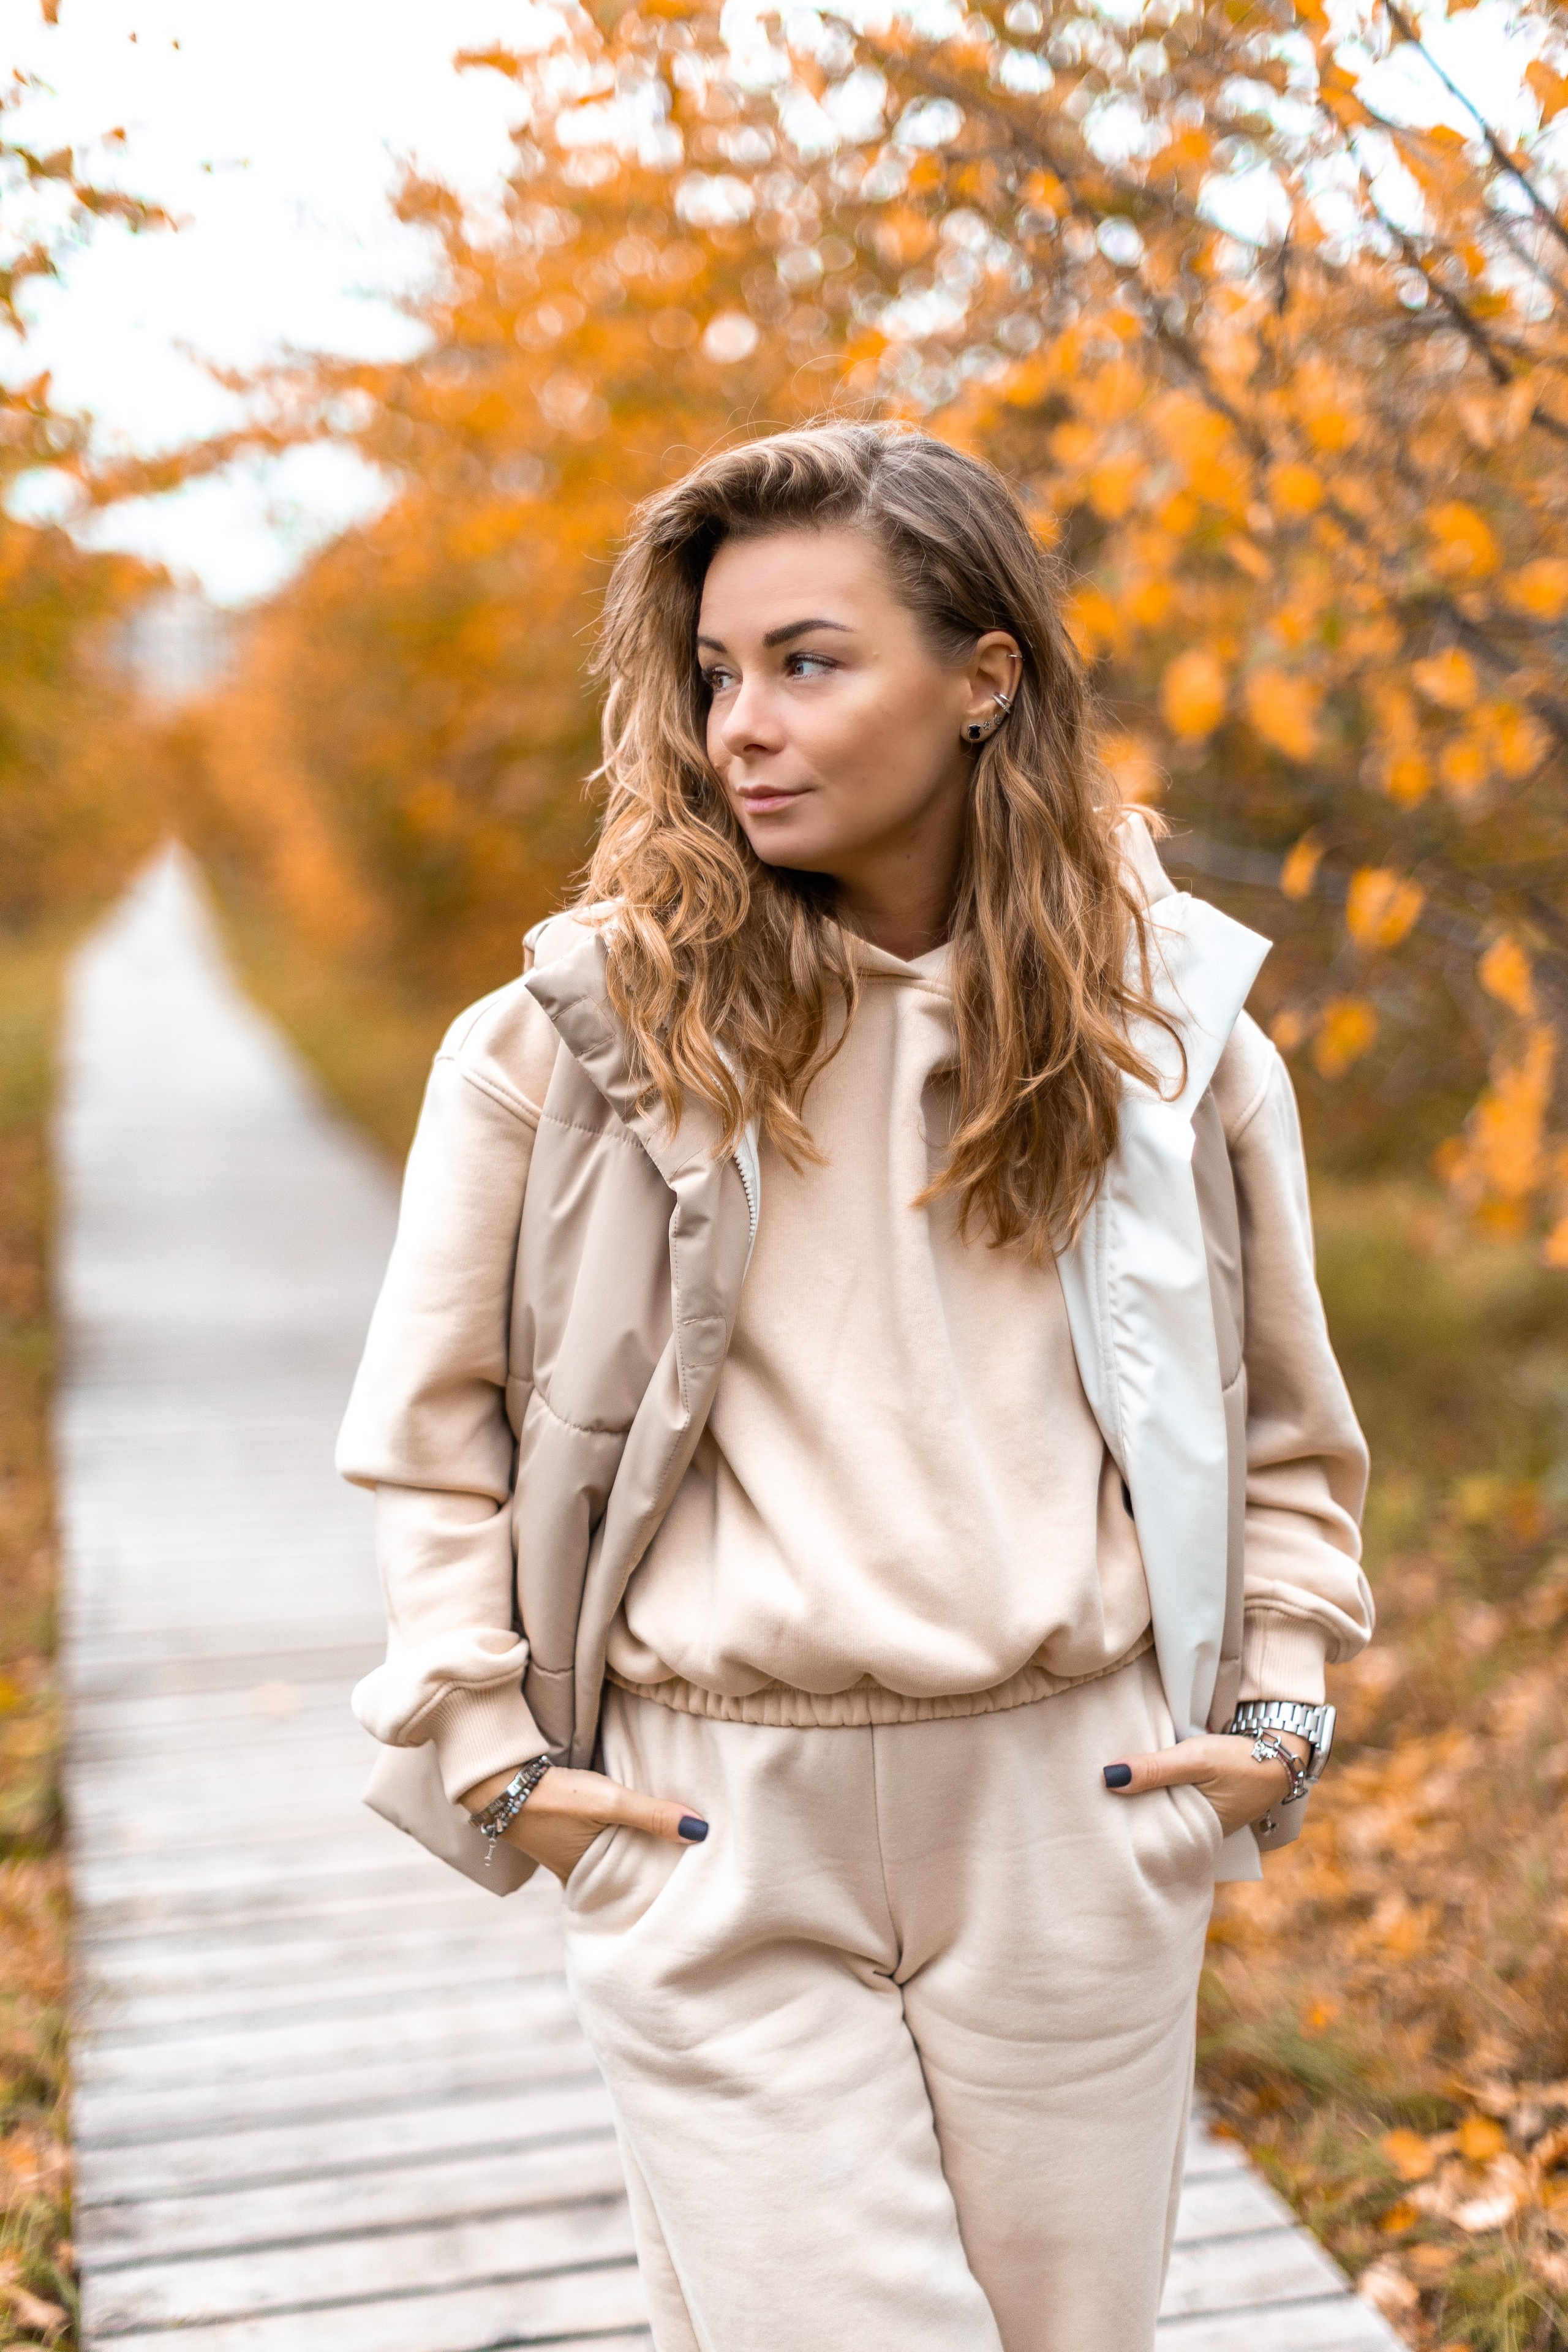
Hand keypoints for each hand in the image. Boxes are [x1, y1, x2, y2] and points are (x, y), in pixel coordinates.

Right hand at [460, 1763, 707, 1883]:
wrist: (499, 1779)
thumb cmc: (554, 1796)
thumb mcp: (608, 1802)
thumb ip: (653, 1815)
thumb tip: (701, 1831)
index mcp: (589, 1879)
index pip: (636, 1890)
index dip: (663, 1887)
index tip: (695, 1885)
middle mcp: (578, 1874)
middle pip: (626, 1874)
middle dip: (653, 1870)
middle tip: (693, 1867)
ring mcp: (568, 1855)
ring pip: (614, 1856)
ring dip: (636, 1850)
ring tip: (674, 1846)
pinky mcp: (564, 1834)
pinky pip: (600, 1841)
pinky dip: (618, 1836)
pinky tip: (636, 1827)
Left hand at [1101, 1730, 1310, 1837]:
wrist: (1282, 1751)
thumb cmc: (1241, 1760)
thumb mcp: (1196, 1759)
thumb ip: (1156, 1768)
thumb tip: (1109, 1777)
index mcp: (1194, 1835)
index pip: (1145, 1833)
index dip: (1118, 1820)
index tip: (1089, 1809)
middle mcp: (1195, 1834)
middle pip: (1150, 1823)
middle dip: (1125, 1813)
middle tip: (1088, 1799)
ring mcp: (1199, 1820)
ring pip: (1160, 1810)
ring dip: (1141, 1799)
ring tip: (1103, 1789)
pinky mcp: (1202, 1804)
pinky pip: (1172, 1800)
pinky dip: (1157, 1791)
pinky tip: (1136, 1781)